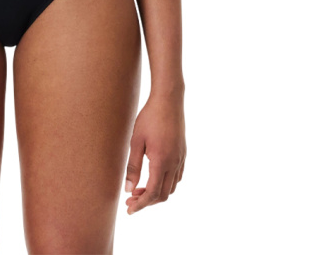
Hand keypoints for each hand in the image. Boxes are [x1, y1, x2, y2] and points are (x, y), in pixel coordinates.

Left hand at [124, 90, 185, 214]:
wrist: (168, 100)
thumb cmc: (149, 118)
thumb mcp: (136, 141)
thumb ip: (132, 166)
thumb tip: (128, 189)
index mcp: (161, 162)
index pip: (151, 193)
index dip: (140, 204)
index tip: (129, 209)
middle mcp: (174, 164)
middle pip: (162, 194)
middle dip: (147, 201)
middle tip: (131, 200)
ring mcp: (180, 159)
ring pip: (171, 187)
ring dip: (156, 193)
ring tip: (139, 189)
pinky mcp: (183, 153)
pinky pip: (177, 177)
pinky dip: (165, 184)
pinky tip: (154, 178)